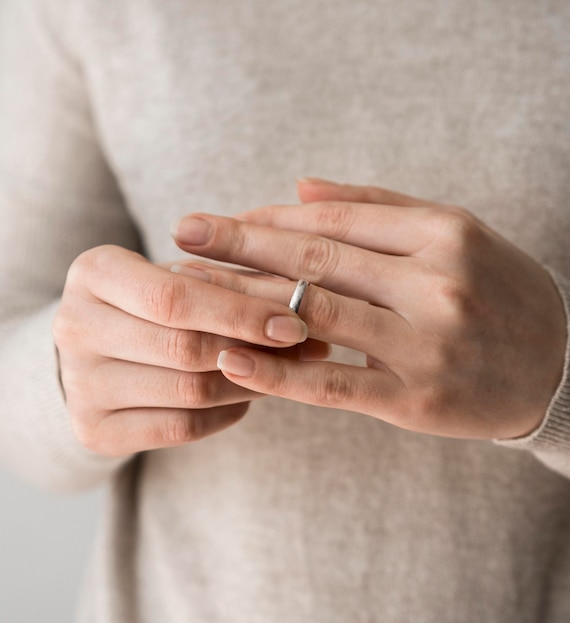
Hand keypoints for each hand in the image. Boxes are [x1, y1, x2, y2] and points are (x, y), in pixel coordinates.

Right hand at [53, 245, 320, 456]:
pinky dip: (227, 412)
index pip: (174, 297)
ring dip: (251, 381)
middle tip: (307, 346)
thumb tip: (305, 300)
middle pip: (185, 347)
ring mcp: (80, 385)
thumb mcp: (183, 277)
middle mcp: (74, 327)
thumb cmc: (154, 303)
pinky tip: (247, 394)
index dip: (241, 312)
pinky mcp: (95, 430)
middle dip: (255, 348)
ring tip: (286, 367)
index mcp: (94, 272)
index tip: (295, 322)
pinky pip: (182, 426)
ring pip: (190, 391)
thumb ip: (234, 282)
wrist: (98, 352)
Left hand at [172, 180, 566, 439]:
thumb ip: (379, 206)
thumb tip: (300, 187)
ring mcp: (423, 346)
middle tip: (183, 233)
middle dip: (241, 245)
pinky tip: (230, 360)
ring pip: (315, 316)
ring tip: (190, 291)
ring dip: (245, 302)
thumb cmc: (498, 290)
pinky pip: (332, 385)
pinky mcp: (413, 401)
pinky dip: (277, 374)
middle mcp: (434, 284)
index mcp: (443, 234)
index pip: (336, 220)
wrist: (560, 367)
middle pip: (316, 259)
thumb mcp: (456, 231)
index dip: (271, 218)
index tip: (223, 219)